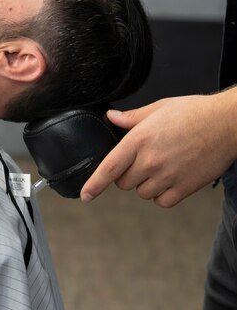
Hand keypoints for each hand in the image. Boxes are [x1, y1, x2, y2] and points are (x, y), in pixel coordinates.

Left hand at [80, 92, 236, 207]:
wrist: (225, 124)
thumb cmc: (193, 112)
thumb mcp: (158, 108)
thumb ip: (132, 117)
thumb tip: (112, 117)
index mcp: (140, 139)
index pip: (109, 167)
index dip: (94, 184)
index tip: (86, 195)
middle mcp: (151, 160)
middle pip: (124, 182)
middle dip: (127, 174)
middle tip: (142, 159)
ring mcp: (168, 176)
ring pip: (142, 193)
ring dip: (145, 184)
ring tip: (160, 165)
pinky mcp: (184, 188)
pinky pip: (162, 202)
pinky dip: (162, 195)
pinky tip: (169, 179)